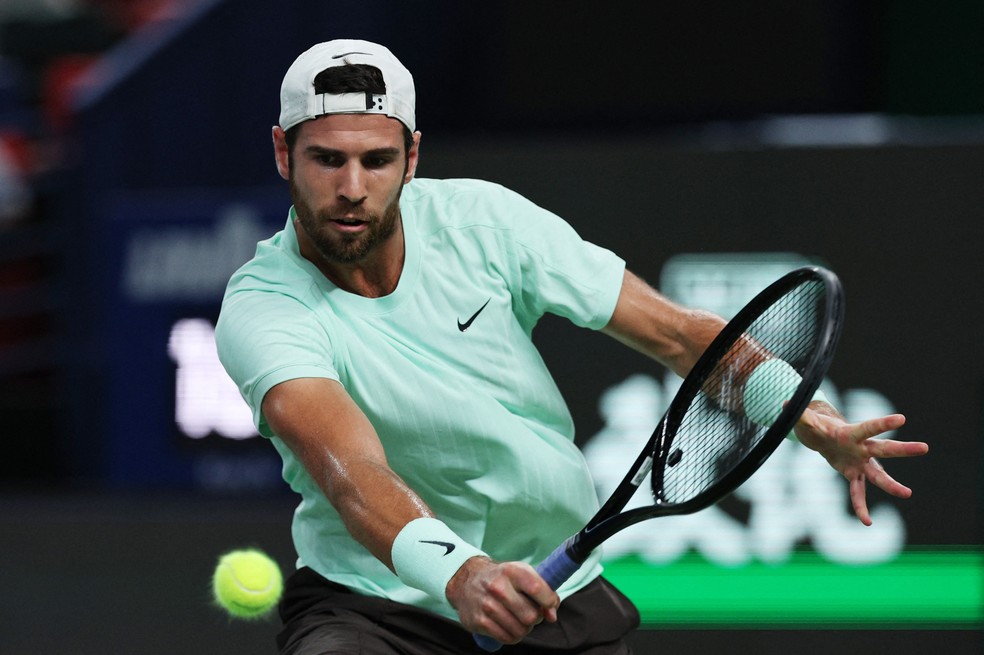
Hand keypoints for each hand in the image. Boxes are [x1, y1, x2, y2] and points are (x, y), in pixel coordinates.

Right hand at [446, 556, 558, 643]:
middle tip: (529, 611)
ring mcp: (486, 605)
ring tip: (518, 619)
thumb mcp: (522, 574)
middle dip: (535, 617)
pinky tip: (508, 625)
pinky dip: (512, 636)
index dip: (549, 601)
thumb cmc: (501, 578)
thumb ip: (543, 591)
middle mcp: (497, 587)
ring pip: (520, 630)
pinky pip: (507, 638)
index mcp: (511, 571)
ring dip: (524, 628)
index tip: (548, 604)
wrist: (466, 582)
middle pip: (531, 616)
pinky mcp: (479, 621)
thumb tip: (552, 616)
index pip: (537, 589)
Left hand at [794, 405, 928, 525]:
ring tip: (907, 493)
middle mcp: (861, 448)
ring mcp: (860, 463)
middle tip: (924, 448)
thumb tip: (783, 405)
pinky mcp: (853, 475)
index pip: (869, 427)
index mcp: (851, 432)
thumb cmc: (816, 425)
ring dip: (891, 485)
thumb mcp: (806, 420)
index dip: (883, 424)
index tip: (902, 419)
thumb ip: (799, 415)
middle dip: (902, 449)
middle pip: (884, 449)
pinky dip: (861, 507)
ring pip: (878, 475)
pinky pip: (858, 494)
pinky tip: (867, 522)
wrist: (821, 436)